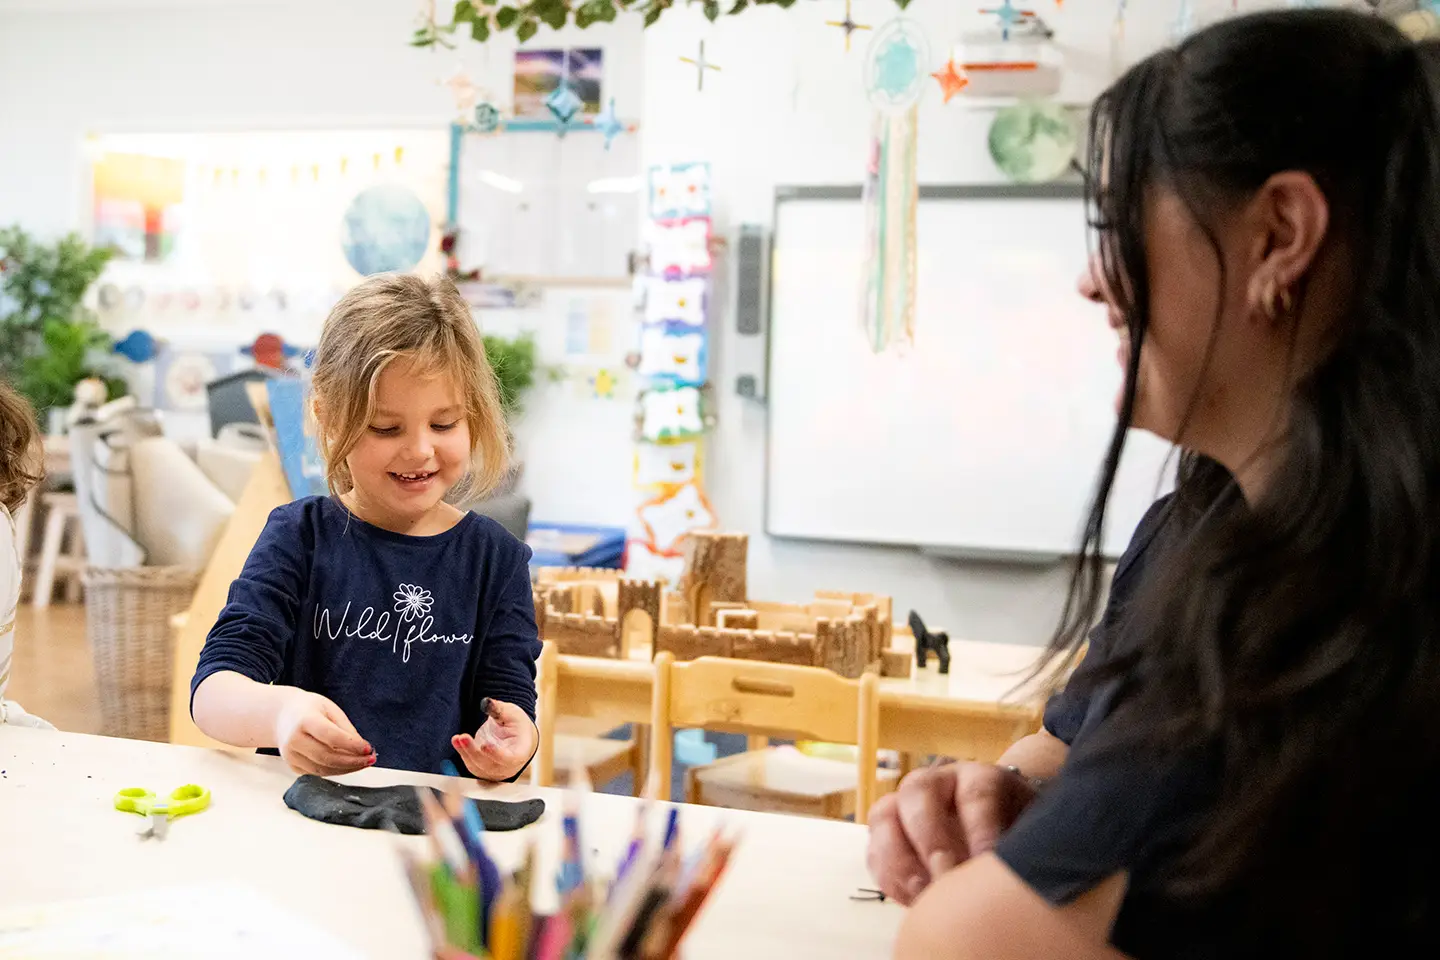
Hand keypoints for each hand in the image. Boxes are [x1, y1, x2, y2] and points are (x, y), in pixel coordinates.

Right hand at [273, 690, 375, 776]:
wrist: (281, 715)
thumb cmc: (308, 709)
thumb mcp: (329, 709)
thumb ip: (345, 728)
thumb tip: (362, 748)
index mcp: (304, 720)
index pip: (330, 736)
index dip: (351, 745)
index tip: (368, 748)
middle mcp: (294, 740)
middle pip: (327, 757)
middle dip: (352, 761)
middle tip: (371, 759)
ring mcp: (290, 755)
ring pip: (322, 769)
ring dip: (346, 769)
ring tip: (364, 763)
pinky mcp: (292, 765)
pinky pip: (317, 772)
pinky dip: (336, 771)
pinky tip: (349, 765)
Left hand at [453, 698, 536, 781]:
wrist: (514, 736)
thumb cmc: (517, 725)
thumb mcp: (512, 713)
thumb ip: (499, 710)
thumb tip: (486, 703)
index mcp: (519, 753)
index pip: (509, 759)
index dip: (497, 754)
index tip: (485, 745)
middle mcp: (507, 766)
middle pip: (489, 764)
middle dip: (474, 751)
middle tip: (464, 737)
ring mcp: (493, 770)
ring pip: (477, 766)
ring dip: (465, 752)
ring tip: (457, 738)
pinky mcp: (481, 769)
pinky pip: (470, 763)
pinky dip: (462, 752)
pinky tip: (457, 741)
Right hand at [866, 761, 1038, 905]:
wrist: (1000, 834)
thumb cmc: (1018, 836)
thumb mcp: (1030, 834)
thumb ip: (1021, 845)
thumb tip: (1007, 871)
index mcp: (979, 777)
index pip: (977, 791)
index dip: (981, 826)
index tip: (987, 861)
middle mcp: (937, 782)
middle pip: (919, 791)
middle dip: (931, 837)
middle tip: (945, 874)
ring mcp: (905, 805)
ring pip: (884, 815)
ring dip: (900, 858)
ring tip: (922, 895)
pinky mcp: (887, 834)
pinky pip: (874, 850)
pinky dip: (888, 877)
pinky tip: (911, 901)